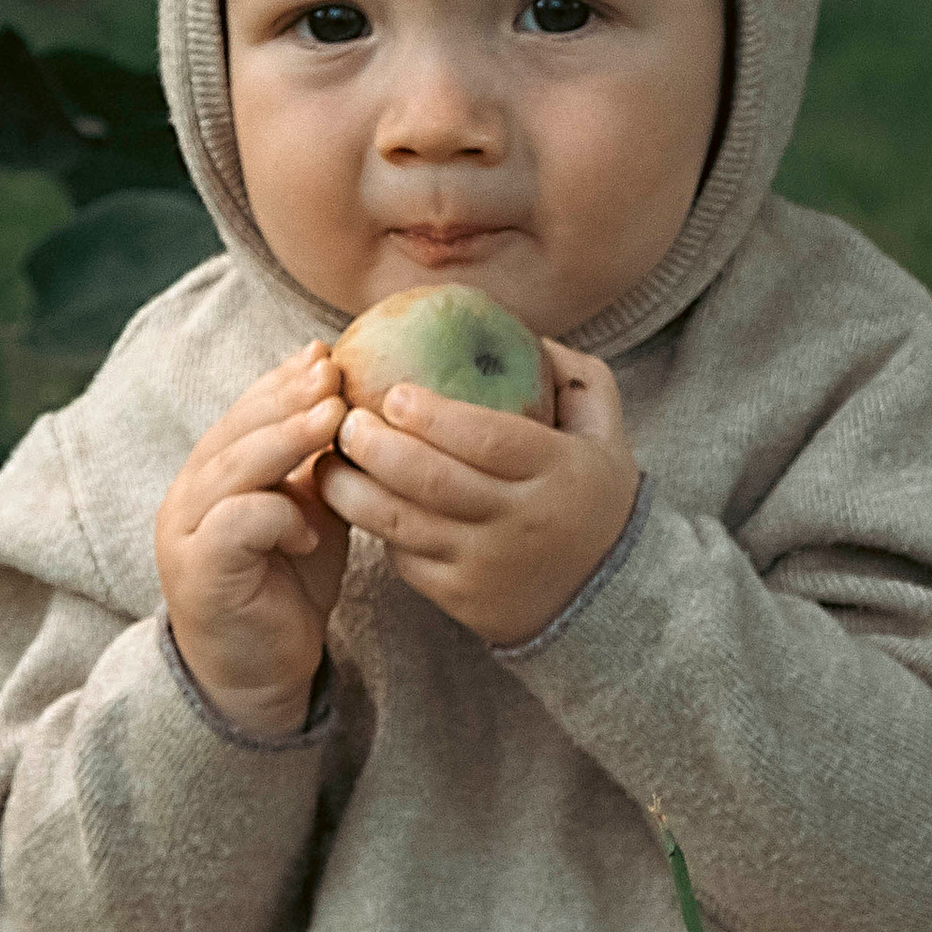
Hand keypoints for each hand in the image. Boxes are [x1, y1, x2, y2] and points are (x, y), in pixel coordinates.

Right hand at [155, 344, 350, 738]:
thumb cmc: (287, 588)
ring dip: (285, 440)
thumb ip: (318, 470)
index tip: (326, 355)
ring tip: (333, 419)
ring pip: (233, 469)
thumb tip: (351, 408)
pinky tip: (311, 527)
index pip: (243, 414)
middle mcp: (189, 497)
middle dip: (286, 398)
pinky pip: (237, 524)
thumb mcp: (310, 516)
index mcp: (212, 476)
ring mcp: (187, 533)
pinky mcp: (198, 572)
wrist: (258, 673)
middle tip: (333, 373)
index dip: (281, 382)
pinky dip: (277, 515)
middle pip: (235, 432)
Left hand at [316, 341, 637, 647]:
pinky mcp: (463, 599)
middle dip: (376, 447)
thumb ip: (574, 378)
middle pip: (432, 481)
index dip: (434, 415)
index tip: (392, 392)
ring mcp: (488, 565)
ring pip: (404, 525)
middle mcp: (521, 521)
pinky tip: (356, 501)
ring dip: (352, 491)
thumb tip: (523, 331)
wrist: (606, 597)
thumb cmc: (594, 498)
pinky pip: (406, 560)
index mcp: (556, 471)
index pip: (487, 438)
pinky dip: (377, 529)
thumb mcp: (605, 433)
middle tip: (343, 419)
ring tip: (325, 461)